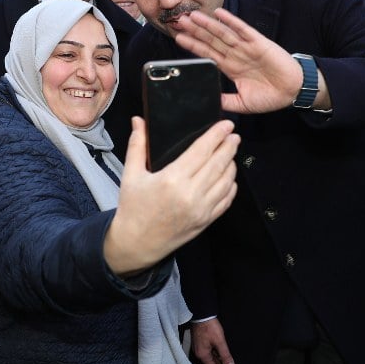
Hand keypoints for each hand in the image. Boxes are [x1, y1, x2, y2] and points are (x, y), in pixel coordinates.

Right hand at [104, 117, 238, 274]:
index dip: (216, 135)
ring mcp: (201, 209)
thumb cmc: (133, 208)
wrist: (136, 243)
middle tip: (234, 135)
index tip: (226, 125)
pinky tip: (229, 177)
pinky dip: (231, 186)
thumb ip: (137, 145)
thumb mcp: (131, 174)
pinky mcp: (206, 221)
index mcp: (172, 179)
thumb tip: (139, 120)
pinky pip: (226, 200)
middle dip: (229, 147)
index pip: (202, 151)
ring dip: (231, 165)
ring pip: (226, 181)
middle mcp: (191, 194)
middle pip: (219, 164)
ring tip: (231, 153)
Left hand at [174, 8, 327, 112]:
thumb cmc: (270, 97)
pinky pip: (243, 29)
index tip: (179, 38)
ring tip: (192, 16)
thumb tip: (208, 101)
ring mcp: (246, 47)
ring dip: (208, 24)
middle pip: (211, 40)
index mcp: (231, 68)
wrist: (293, 91)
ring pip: (223, 33)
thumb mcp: (243, 103)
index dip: (193, 46)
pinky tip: (220, 13)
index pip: (208, 54)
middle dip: (195, 31)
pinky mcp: (259, 43)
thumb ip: (225, 100)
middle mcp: (236, 55)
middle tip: (179, 21)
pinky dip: (231, 21)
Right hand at [191, 318, 235, 363]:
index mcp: (203, 354)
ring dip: (217, 361)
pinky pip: (208, 352)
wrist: (202, 313)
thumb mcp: (220, 341)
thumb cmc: (208, 326)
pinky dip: (215, 355)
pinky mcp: (200, 341)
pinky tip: (220, 354)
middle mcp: (199, 352)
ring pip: (210, 357)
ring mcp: (199, 346)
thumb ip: (225, 355)